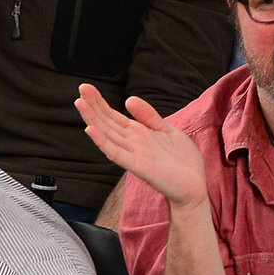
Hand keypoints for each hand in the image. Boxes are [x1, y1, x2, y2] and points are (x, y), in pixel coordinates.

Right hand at [75, 84, 207, 210]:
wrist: (193, 187)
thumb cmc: (181, 162)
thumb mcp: (166, 131)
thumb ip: (147, 116)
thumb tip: (129, 99)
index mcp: (137, 133)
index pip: (113, 115)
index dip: (100, 101)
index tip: (87, 87)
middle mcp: (131, 143)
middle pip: (107, 121)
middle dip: (93, 105)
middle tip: (80, 88)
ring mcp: (133, 154)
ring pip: (107, 134)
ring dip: (92, 119)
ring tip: (80, 104)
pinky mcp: (138, 166)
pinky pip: (117, 153)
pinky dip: (103, 142)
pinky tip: (91, 130)